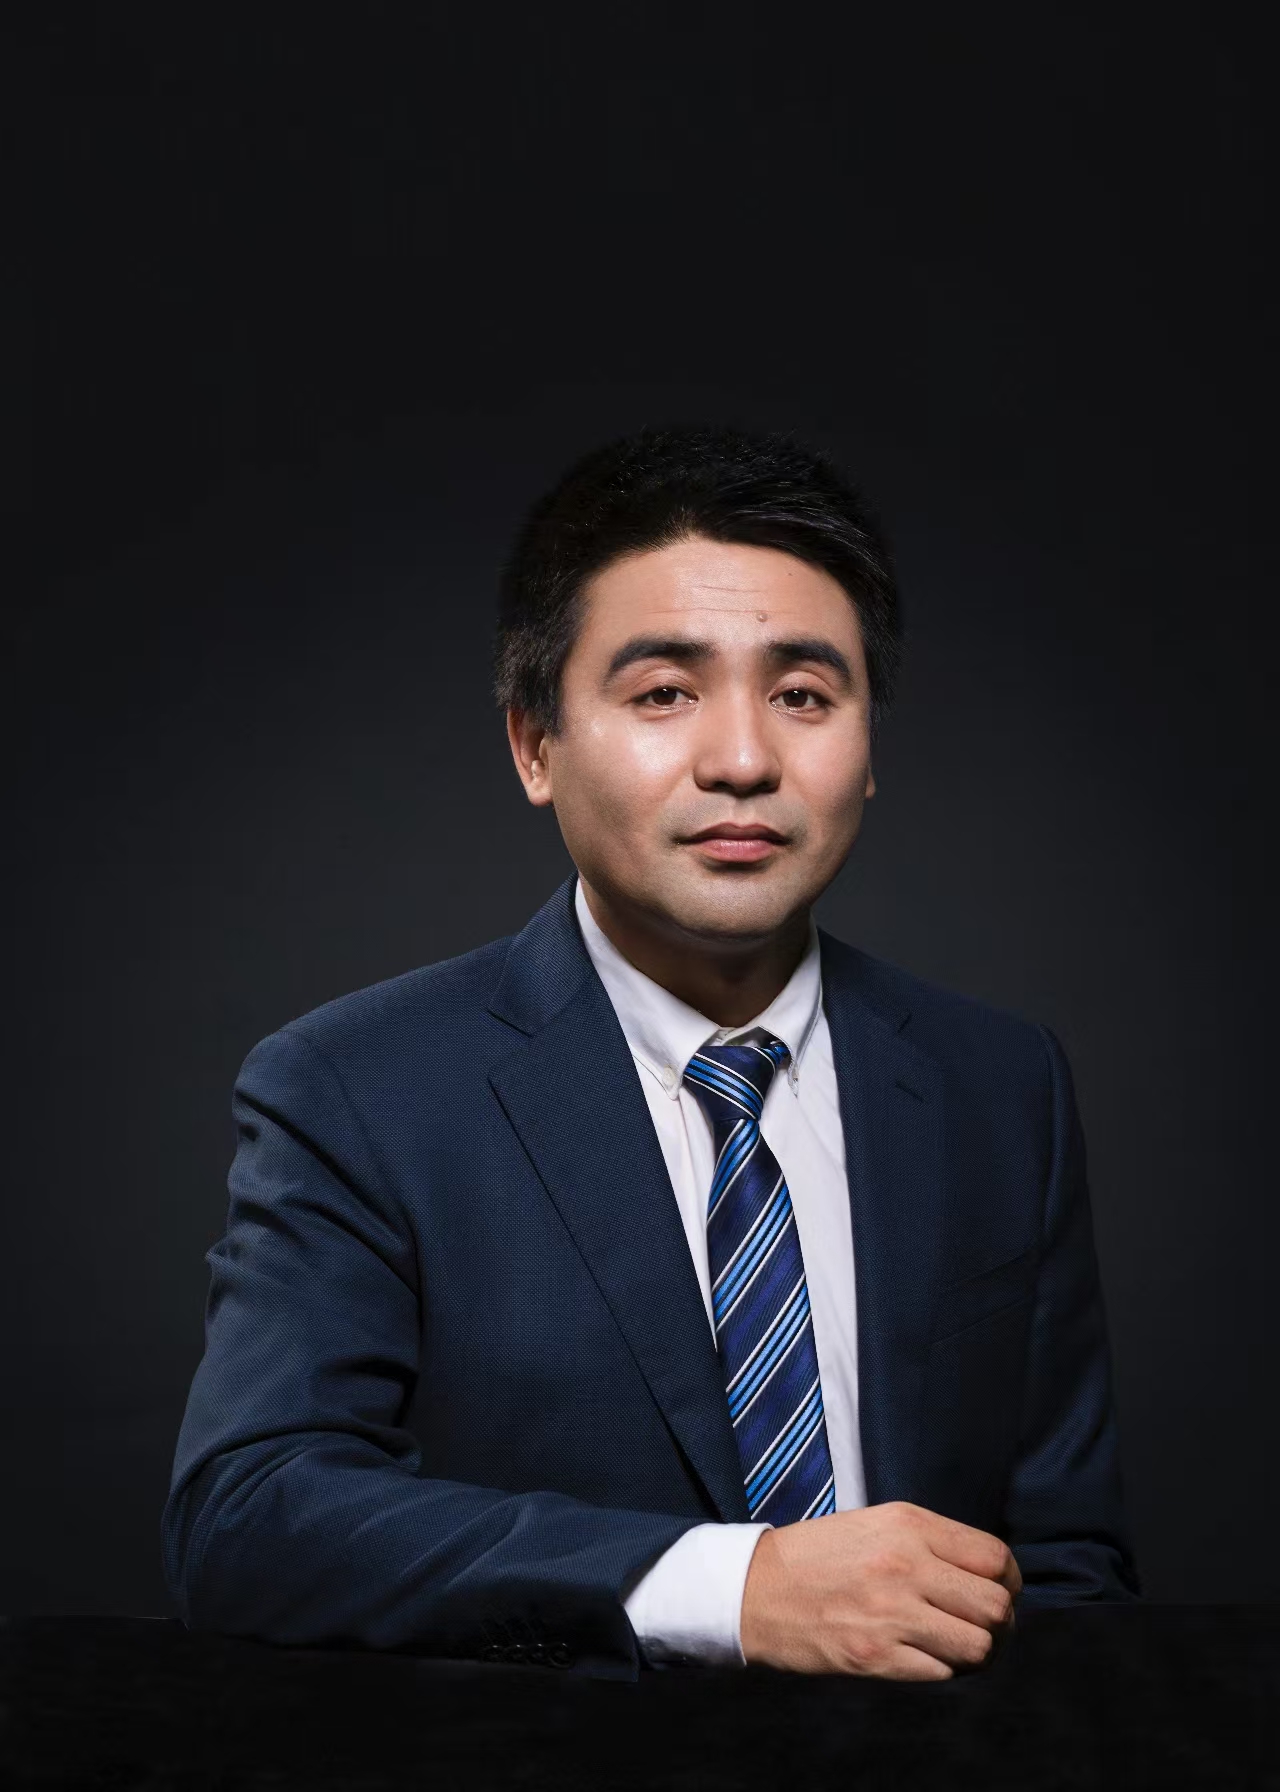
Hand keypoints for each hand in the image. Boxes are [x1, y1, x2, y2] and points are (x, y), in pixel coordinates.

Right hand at [739, 1500, 1021, 1679]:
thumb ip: (930, 1541)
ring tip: (957, 1646)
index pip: (995, 1557)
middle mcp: (905, 1564)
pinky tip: (925, 1657)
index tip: (1000, 1593)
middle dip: (999, 1623)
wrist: (755, 1589)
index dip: (1009, 1582)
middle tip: (983, 1627)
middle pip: (996, 1606)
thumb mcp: (875, 1523)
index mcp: (907, 1525)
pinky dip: (942, 1670)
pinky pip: (942, 1673)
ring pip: (978, 1646)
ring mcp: (891, 1613)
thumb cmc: (819, 1555)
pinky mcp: (876, 1656)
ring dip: (975, 1652)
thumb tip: (988, 1571)